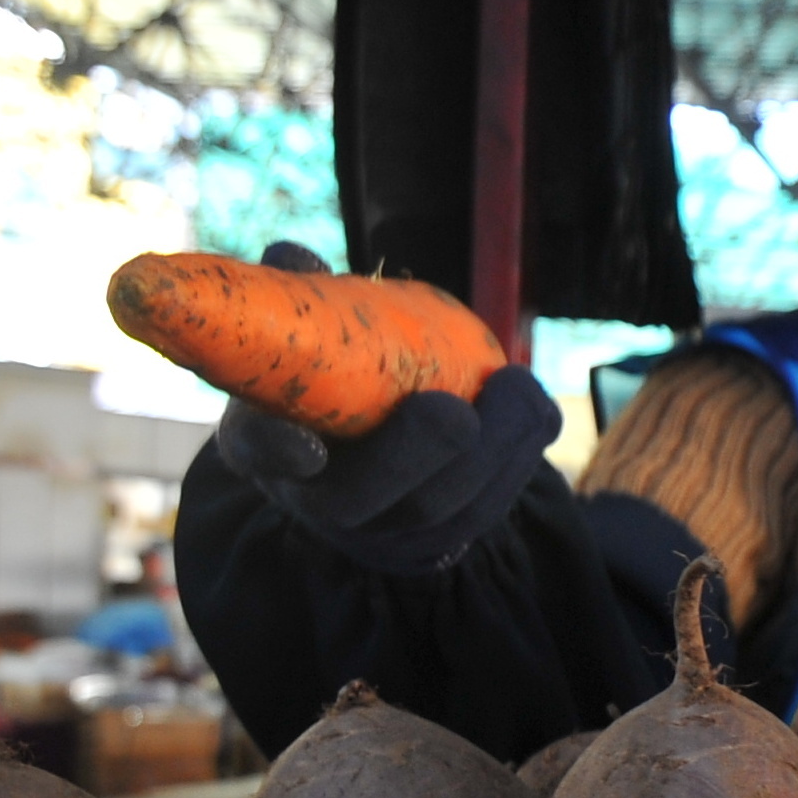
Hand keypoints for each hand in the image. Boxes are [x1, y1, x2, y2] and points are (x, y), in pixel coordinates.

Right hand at [210, 243, 561, 566]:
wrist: (370, 442)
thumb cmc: (330, 371)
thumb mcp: (305, 335)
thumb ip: (304, 299)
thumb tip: (290, 254)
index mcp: (262, 443)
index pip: (259, 452)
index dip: (276, 450)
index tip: (308, 446)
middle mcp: (314, 502)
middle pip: (359, 500)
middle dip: (416, 454)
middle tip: (456, 412)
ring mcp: (377, 532)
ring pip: (433, 514)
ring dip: (486, 456)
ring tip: (518, 391)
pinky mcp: (436, 543)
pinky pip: (479, 514)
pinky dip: (514, 464)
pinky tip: (538, 415)